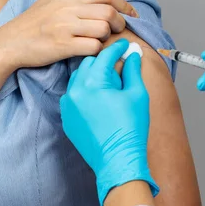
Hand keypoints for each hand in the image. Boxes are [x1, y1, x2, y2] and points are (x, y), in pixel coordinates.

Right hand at [0, 0, 138, 70]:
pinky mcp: (62, 45)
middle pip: (109, 11)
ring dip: (108, 36)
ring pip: (103, 28)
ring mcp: (65, 27)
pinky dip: (97, 50)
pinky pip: (92, 47)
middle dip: (120, 22)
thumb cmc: (34, 21)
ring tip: (103, 40)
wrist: (10, 42)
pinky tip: (92, 51)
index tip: (132, 15)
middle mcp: (68, 8)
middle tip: (118, 30)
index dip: (125, 5)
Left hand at [60, 39, 157, 205]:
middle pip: (89, 64)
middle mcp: (76, 90)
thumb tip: (132, 55)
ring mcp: (68, 105)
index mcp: (93, 82)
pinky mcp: (67, 117)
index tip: (124, 45)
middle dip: (103, 61)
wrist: (117, 160)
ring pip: (79, 79)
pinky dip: (85, 92)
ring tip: (110, 83)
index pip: (104, 55)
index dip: (117, 48)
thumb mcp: (137, 95)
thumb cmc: (130, 128)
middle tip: (119, 64)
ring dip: (93, 75)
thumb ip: (132, 71)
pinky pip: (74, 96)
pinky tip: (99, 99)